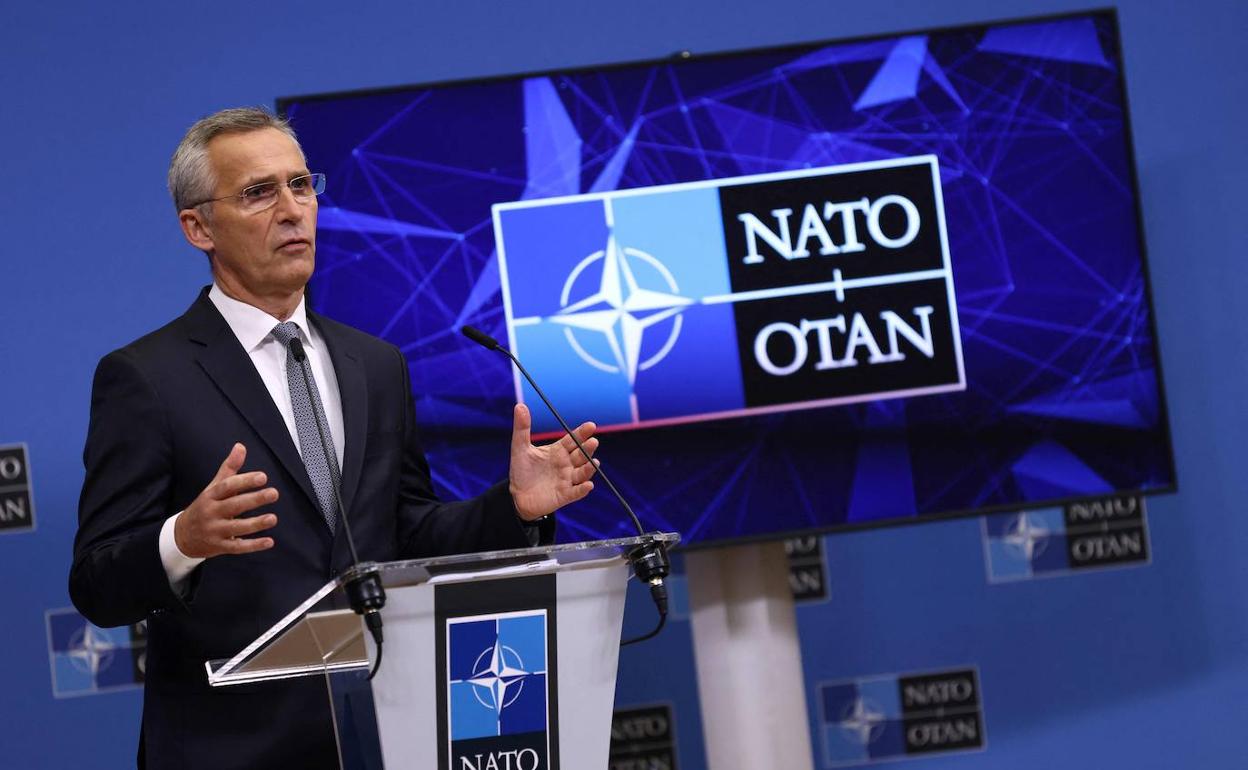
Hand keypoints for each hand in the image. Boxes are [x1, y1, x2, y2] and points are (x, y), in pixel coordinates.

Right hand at [174, 443, 278, 558]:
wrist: (182, 536)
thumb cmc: (204, 506)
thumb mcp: (213, 487)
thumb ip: (229, 468)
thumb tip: (241, 446)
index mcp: (211, 496)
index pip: (227, 486)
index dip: (244, 481)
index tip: (263, 477)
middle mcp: (212, 513)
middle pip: (233, 506)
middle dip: (254, 500)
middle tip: (274, 493)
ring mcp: (215, 531)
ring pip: (236, 528)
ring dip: (255, 524)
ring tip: (273, 518)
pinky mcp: (219, 546)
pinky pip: (237, 547)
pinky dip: (253, 546)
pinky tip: (269, 541)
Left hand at [508, 403, 598, 520]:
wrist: (516, 496)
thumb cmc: (521, 471)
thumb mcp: (520, 448)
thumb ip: (522, 428)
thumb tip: (519, 405)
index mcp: (558, 451)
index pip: (573, 440)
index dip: (582, 433)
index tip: (591, 425)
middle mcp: (566, 464)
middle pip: (580, 455)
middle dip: (588, 449)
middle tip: (593, 441)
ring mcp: (567, 480)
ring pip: (582, 473)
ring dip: (589, 468)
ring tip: (594, 462)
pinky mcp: (565, 495)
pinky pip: (576, 492)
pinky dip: (583, 489)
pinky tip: (588, 485)